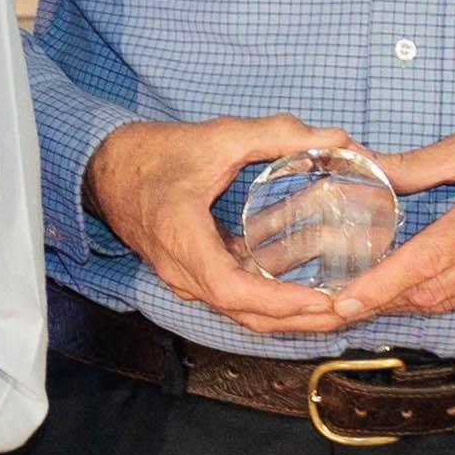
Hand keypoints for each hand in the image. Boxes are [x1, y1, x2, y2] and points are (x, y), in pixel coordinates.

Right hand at [89, 114, 414, 345]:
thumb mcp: (218, 137)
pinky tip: (304, 291)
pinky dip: (270, 302)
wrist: (107, 169)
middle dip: (298, 320)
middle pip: (243, 314)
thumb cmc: (156, 153)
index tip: (321, 300)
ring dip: (287, 316)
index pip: (232, 290)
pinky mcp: (191, 276)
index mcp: (183, 240)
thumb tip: (338, 137)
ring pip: (240, 312)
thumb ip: (278, 134)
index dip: (279, 301)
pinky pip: (233, 299)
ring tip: (335, 309)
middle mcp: (182, 271)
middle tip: (348, 313)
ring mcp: (184, 279)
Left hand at [333, 105, 454, 327]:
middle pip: (435, 292)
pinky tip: (409, 291)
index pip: (429, 259)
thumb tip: (362, 165)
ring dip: (406, 304)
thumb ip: (416, 166)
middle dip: (383, 301)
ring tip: (364, 299)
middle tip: (339, 303)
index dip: (382, 285)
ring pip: (451, 302)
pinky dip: (437, 298)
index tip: (344, 300)